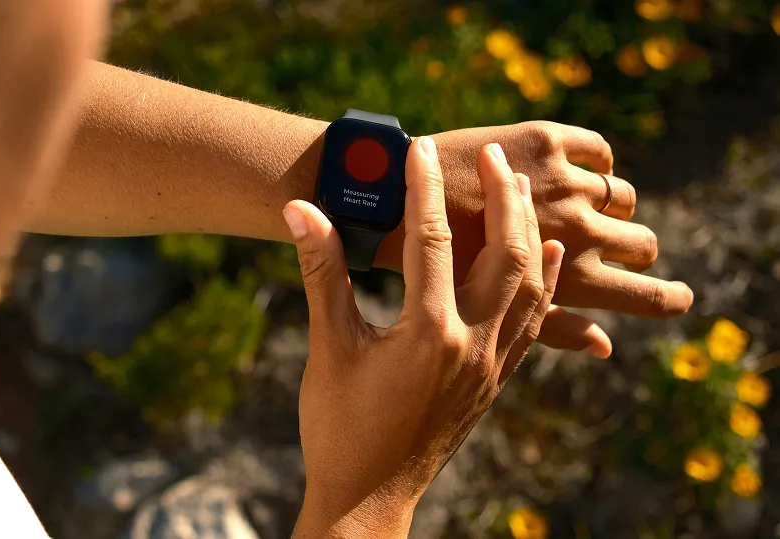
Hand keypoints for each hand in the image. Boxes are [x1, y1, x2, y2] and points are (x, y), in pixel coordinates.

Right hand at [283, 138, 563, 537]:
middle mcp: (472, 344)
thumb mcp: (328, 345)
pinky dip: (545, 280)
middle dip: (504, 199)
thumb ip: (323, 272)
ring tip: (524, 192)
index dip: (424, 188)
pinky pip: (535, 320)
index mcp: (427, 332)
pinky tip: (547, 255)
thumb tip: (302, 211)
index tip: (419, 147)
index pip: (431, 240)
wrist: (368, 495)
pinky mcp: (497, 379)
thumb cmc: (339, 425)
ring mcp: (492, 364)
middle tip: (498, 156)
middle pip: (504, 254)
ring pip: (530, 285)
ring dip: (529, 233)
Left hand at [373, 121, 693, 357]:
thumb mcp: (484, 318)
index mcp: (555, 284)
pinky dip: (596, 160)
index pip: (637, 294)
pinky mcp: (543, 142)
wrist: (374, 200)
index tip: (681, 297)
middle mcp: (571, 233)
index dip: (666, 298)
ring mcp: (560, 186)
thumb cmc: (415, 265)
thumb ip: (552, 328)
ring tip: (584, 207)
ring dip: (609, 205)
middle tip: (625, 246)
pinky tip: (574, 170)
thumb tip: (607, 346)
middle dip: (635, 248)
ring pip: (619, 196)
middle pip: (638, 241)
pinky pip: (598, 149)